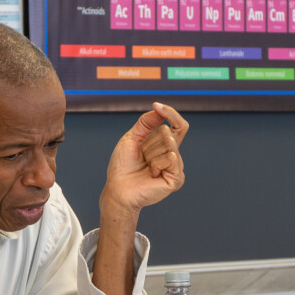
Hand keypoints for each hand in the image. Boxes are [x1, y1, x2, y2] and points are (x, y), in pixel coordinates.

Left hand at [99, 102, 188, 216]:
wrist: (117, 189)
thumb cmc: (122, 166)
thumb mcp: (132, 138)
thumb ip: (146, 123)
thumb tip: (158, 108)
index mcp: (165, 146)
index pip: (177, 125)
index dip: (170, 113)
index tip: (157, 105)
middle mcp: (173, 156)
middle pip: (167, 132)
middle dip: (149, 142)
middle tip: (141, 157)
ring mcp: (176, 168)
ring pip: (168, 143)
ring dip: (150, 153)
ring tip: (146, 167)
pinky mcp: (176, 179)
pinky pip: (170, 158)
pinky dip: (156, 163)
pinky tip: (152, 174)